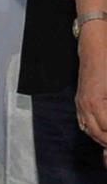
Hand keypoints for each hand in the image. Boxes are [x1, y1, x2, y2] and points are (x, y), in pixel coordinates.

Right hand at [75, 20, 106, 146]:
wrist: (96, 46)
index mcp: (96, 102)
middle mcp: (85, 105)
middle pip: (97, 133)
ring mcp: (81, 102)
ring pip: (89, 129)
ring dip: (101, 137)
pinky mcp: (80, 99)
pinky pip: (83, 121)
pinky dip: (93, 130)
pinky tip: (102, 132)